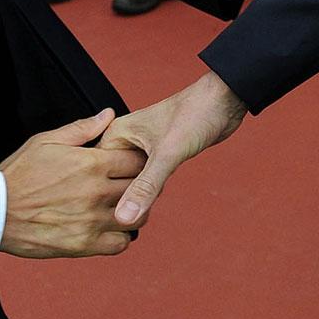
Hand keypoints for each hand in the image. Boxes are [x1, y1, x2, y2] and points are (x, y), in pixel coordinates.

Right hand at [0, 109, 143, 257]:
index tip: (131, 163)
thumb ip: (82, 128)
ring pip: (136, 217)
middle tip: (130, 184)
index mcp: (91, 164)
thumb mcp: (46, 141)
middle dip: (140, 184)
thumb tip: (108, 115)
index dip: (138, 160)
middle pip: (141, 187)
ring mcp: (92, 220)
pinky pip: (120, 244)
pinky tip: (109, 227)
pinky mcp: (83, 244)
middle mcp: (96, 192)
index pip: (137, 160)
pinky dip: (120, 236)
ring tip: (121, 206)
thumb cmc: (18, 174)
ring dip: (134, 210)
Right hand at [102, 71, 248, 226]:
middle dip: (121, 198)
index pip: (96, 173)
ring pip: (130, 181)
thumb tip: (125, 216)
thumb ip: (145, 187)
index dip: (101, 196)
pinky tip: (156, 198)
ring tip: (141, 209)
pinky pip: (146, 178)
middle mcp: (124, 140)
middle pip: (111, 180)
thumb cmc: (195, 114)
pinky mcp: (158, 154)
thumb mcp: (168, 155)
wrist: (223, 102)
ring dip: (137, 195)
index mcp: (116, 134)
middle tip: (130, 214)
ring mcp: (141, 147)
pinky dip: (150, 189)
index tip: (107, 215)